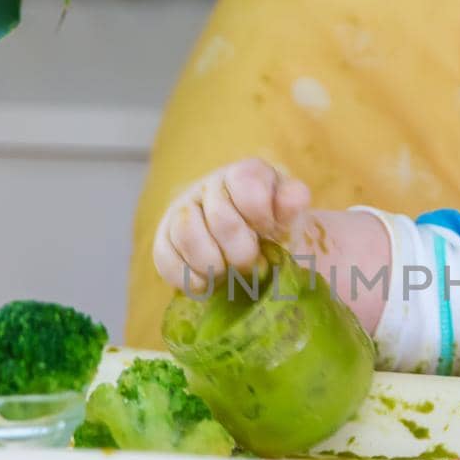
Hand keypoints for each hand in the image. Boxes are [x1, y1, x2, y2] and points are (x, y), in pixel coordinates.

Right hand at [153, 159, 310, 292]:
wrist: (246, 246)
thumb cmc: (271, 228)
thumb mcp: (288, 214)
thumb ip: (292, 203)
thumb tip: (295, 198)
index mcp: (243, 175)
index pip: (247, 184)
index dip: (261, 216)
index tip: (268, 233)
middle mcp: (209, 187)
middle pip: (221, 219)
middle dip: (241, 251)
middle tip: (252, 265)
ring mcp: (183, 211)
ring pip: (188, 234)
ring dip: (213, 264)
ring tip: (227, 274)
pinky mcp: (164, 238)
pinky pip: (166, 257)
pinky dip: (188, 277)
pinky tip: (206, 284)